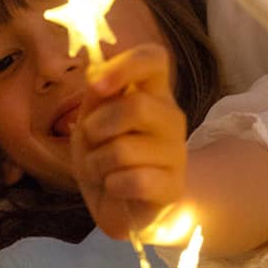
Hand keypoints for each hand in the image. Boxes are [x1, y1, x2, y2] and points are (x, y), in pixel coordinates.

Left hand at [70, 44, 187, 238]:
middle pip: (137, 106)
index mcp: (153, 93)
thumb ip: (96, 98)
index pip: (154, 59)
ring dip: (96, 163)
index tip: (96, 87)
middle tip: (91, 142)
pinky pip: (133, 181)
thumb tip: (96, 74)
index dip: (124, 66)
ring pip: (124, 149)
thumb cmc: (106, 159)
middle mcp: (171, 118)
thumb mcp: (91, 123)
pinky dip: (111, 186)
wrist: (124, 208)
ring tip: (100, 171)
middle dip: (97, 127)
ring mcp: (176, 153)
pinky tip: (115, 189)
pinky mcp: (173, 187)